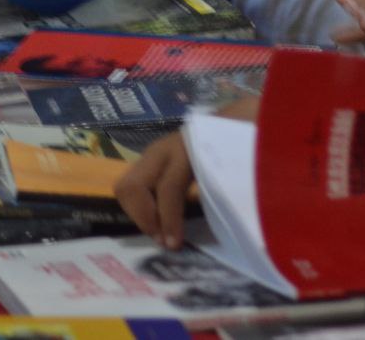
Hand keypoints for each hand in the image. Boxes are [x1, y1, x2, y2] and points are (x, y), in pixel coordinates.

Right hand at [113, 96, 258, 248]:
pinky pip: (133, 185)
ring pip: (126, 186)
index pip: (169, 188)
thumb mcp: (238, 160)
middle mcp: (164, 148)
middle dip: (144, 217)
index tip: (175, 245)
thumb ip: (230, 183)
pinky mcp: (150, 159)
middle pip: (133, 186)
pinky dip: (141, 207)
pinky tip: (159, 222)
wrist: (233, 119)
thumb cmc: (238, 143)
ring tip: (159, 234)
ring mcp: (154, 152)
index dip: (170, 219)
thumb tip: (230, 218)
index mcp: (189, 146)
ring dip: (138, 213)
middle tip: (162, 240)